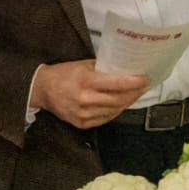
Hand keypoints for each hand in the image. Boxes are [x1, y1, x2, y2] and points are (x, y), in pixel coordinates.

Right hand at [31, 60, 151, 130]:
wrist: (42, 90)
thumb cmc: (64, 74)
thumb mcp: (83, 65)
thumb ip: (103, 69)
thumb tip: (125, 69)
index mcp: (86, 82)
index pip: (117, 83)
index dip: (135, 82)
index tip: (146, 79)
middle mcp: (86, 100)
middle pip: (119, 99)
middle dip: (135, 93)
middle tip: (144, 86)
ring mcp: (84, 114)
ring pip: (114, 110)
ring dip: (127, 102)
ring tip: (135, 94)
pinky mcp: (82, 124)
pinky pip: (105, 118)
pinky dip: (115, 111)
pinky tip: (121, 104)